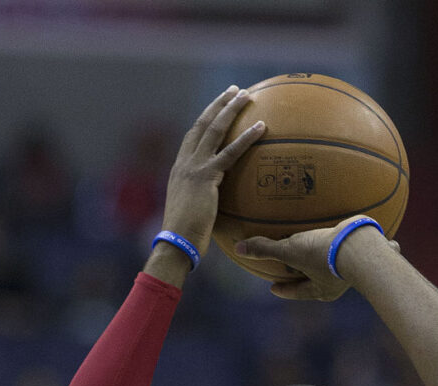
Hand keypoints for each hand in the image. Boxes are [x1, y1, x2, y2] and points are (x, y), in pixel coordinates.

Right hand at [159, 85, 264, 256]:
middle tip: (234, 91)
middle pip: (203, 125)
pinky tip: (262, 127)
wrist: (176, 242)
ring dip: (231, 110)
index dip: (206, 119)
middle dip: (219, 105)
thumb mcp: (193, 212)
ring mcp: (194, 167)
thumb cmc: (185, 236)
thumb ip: (203, 201)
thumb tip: (218, 206)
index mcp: (180, 169)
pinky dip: (246, 139)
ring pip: (215, 130)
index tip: (218, 107)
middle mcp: (184, 163)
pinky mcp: (206, 177)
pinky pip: (231, 153)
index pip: (193, 137)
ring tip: (247, 96)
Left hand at [236, 220, 399, 299]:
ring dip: (329, 259)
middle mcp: (338, 283)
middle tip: (296, 269)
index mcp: (321, 290)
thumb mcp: (291, 251)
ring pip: (338, 266)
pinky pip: (357, 248)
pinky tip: (351, 228)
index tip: (273, 288)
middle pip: (318, 281)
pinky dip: (352, 241)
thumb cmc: (324, 255)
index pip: (297, 292)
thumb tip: (240, 249)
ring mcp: (354, 269)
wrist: (362, 248)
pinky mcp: (366, 252)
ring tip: (323, 247)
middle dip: (307, 276)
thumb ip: (266, 250)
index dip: (284, 290)